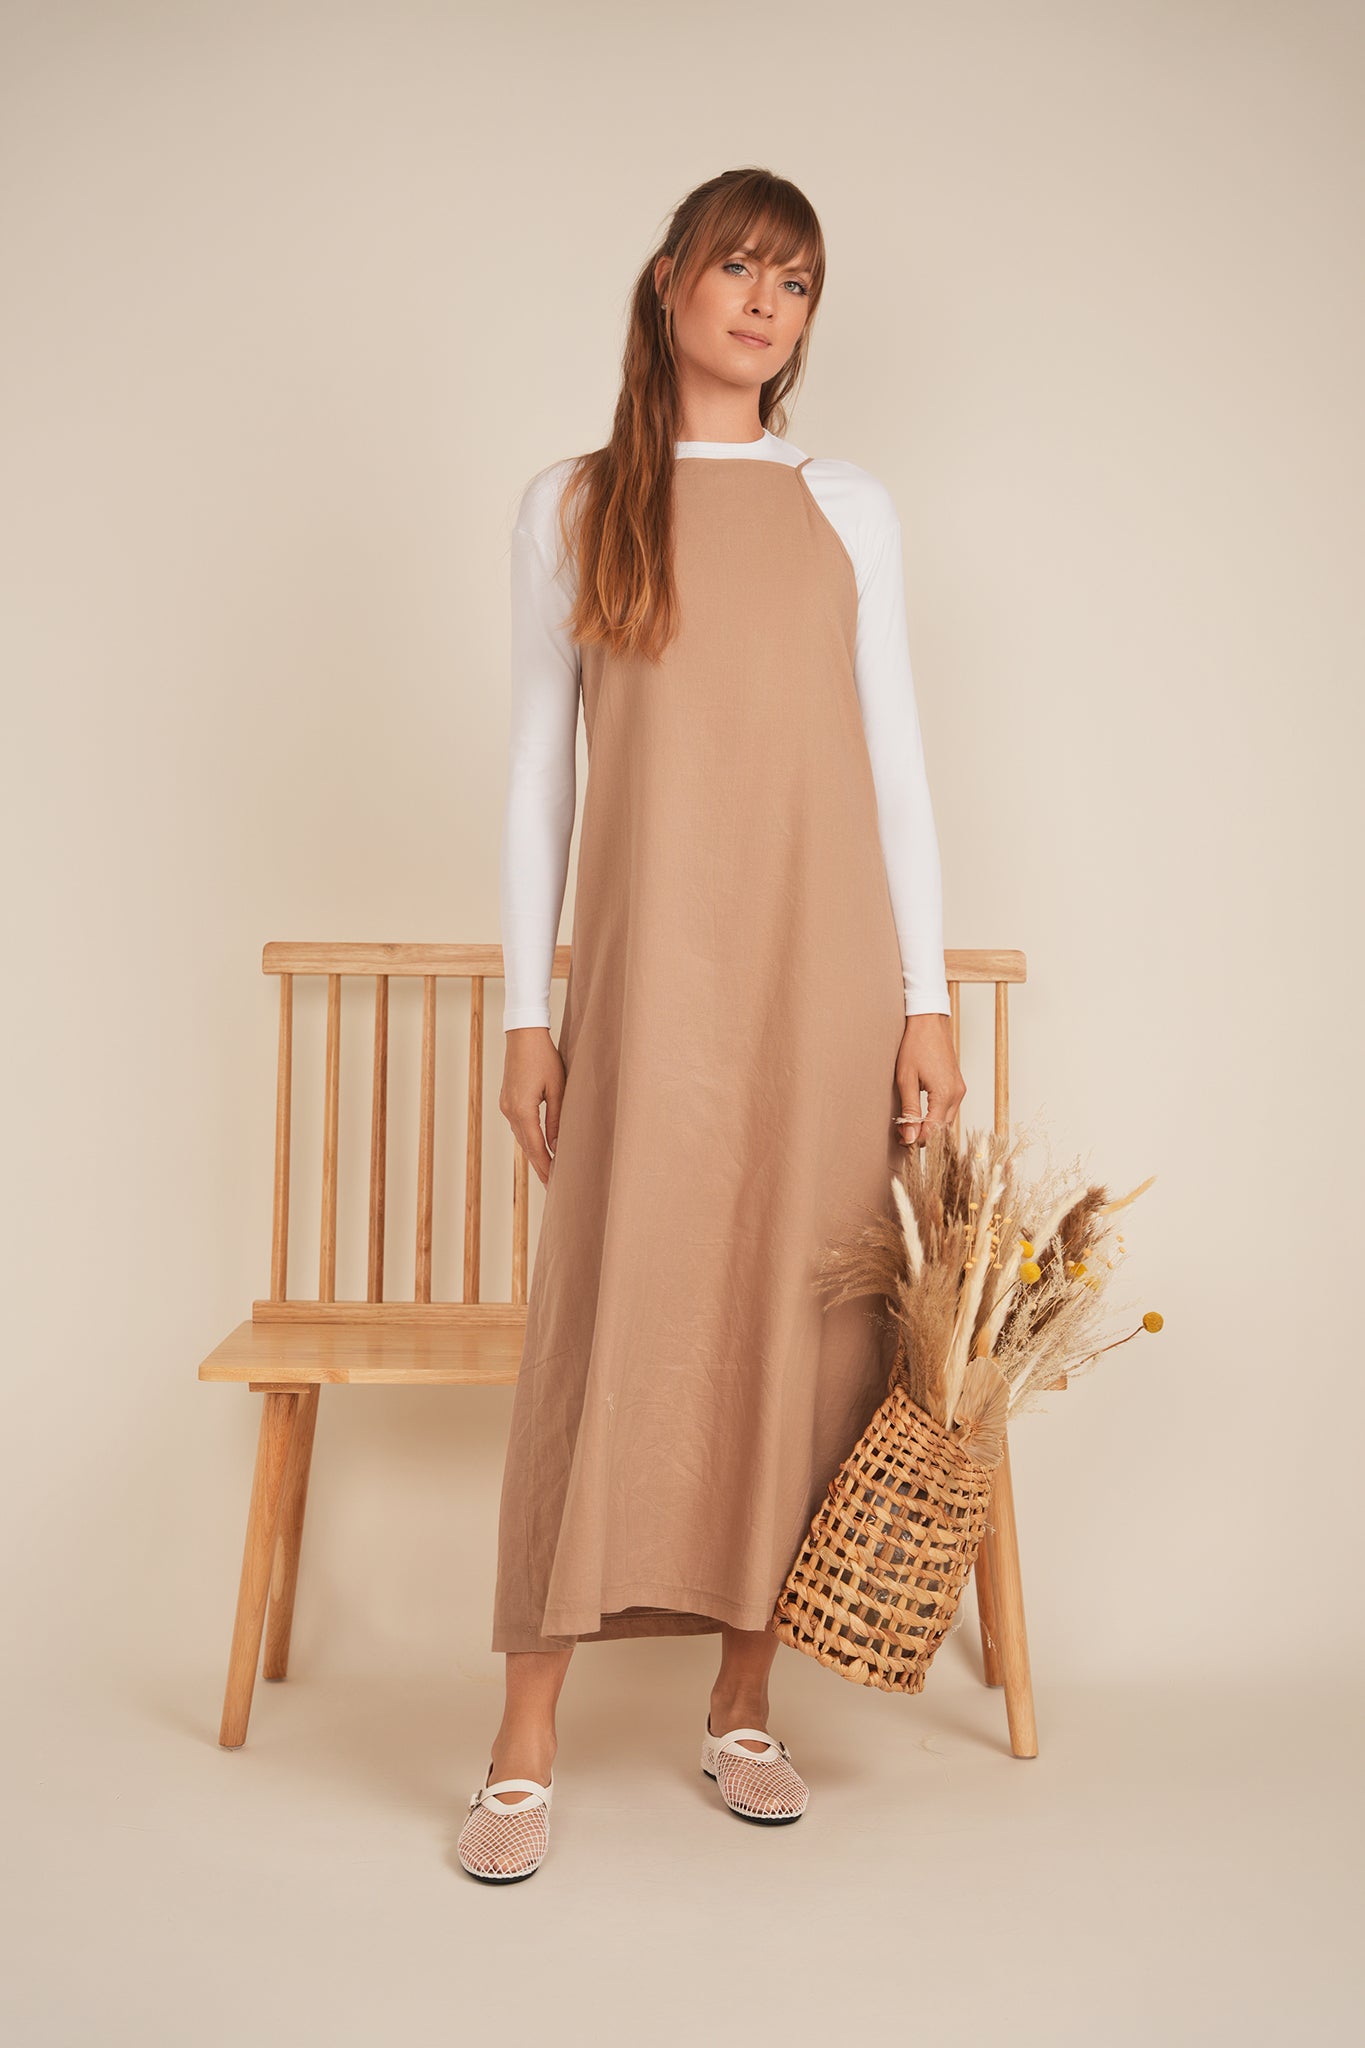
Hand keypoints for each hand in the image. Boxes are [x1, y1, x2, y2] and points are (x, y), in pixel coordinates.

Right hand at [499, 1027, 564, 1186]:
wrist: (523, 1034)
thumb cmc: (544, 1057)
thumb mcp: (557, 1088)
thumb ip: (556, 1118)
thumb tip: (558, 1145)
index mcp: (522, 1110)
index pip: (535, 1147)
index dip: (545, 1166)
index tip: (553, 1183)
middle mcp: (510, 1111)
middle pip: (526, 1146)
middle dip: (539, 1166)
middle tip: (551, 1186)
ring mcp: (506, 1105)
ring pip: (521, 1137)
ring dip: (533, 1154)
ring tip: (547, 1171)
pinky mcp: (507, 1100)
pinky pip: (518, 1126)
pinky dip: (528, 1139)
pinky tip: (537, 1147)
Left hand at [894, 1013, 965, 1147]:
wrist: (929, 1021)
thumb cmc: (916, 1045)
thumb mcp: (906, 1079)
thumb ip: (909, 1109)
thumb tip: (909, 1135)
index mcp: (945, 1094)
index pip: (933, 1131)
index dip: (916, 1139)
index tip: (900, 1139)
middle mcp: (957, 1095)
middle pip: (942, 1130)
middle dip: (923, 1136)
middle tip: (902, 1133)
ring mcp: (959, 1090)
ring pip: (946, 1121)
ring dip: (929, 1127)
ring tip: (908, 1124)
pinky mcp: (957, 1085)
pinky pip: (948, 1109)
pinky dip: (935, 1116)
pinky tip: (920, 1114)